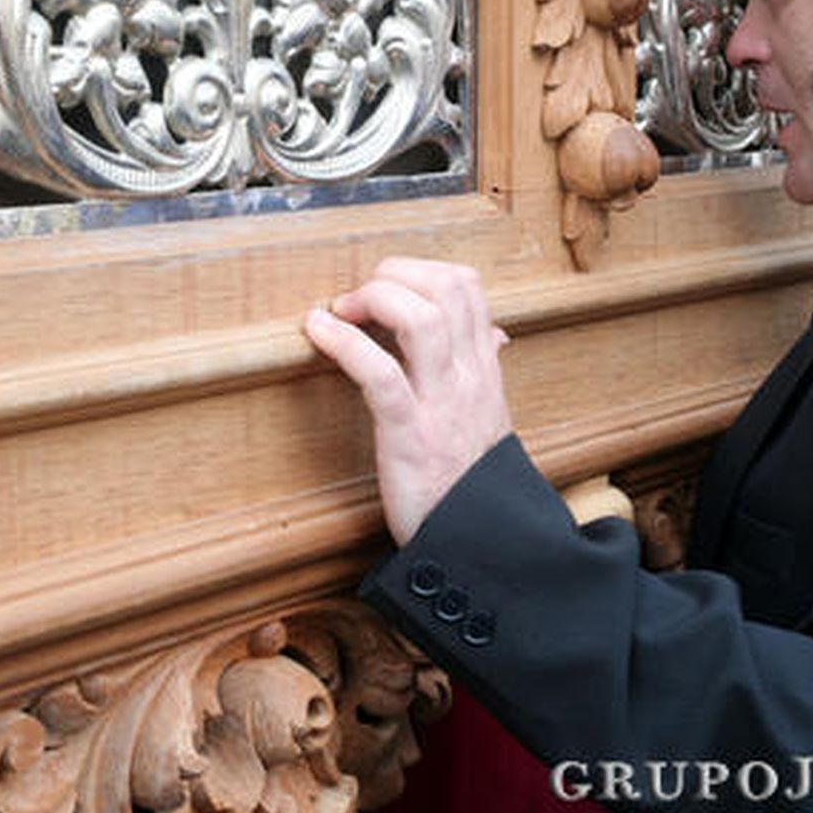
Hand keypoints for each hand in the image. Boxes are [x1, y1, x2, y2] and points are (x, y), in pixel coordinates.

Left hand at [303, 258, 512, 544]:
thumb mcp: (487, 416)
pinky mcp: (410, 436)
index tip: (386, 287)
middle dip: (394, 274)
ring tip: (341, 310)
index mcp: (483, 369)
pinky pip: (380, 373)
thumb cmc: (470, 481)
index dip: (420, 269)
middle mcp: (468, 377)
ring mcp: (441, 404)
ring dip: (373, 298)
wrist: (479, 544)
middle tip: (358, 297)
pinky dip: (345, 343)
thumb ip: (484, 369)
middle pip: (447, 287)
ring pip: (421, 318)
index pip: (467, 285)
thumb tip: (494, 332)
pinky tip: (318, 332)